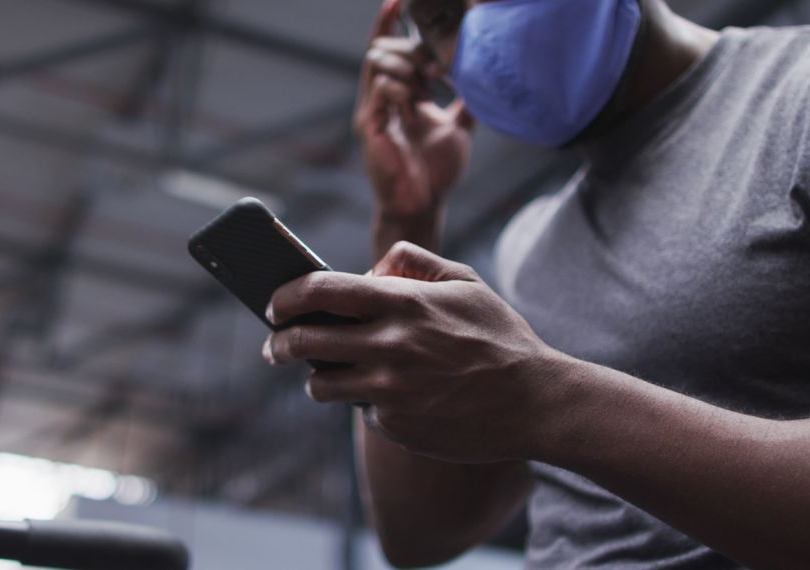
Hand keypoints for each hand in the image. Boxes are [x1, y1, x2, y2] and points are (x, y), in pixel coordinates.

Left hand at [263, 242, 567, 463]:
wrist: (535, 402)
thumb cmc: (500, 337)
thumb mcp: (465, 282)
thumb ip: (415, 263)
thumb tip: (372, 267)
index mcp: (402, 302)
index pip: (321, 290)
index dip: (287, 295)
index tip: (274, 303)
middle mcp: (389, 345)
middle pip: (305, 342)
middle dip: (280, 343)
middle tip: (275, 346)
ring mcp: (390, 389)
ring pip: (321, 385)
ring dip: (317, 378)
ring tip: (325, 373)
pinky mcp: (395, 425)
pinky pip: (361, 411)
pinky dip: (366, 403)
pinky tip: (390, 397)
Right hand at [354, 0, 473, 217]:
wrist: (423, 204)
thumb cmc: (435, 172)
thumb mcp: (456, 127)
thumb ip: (465, 103)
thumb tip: (486, 81)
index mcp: (396, 97)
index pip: (388, 52)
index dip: (389, 24)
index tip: (398, 0)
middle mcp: (379, 101)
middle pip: (381, 52)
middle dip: (406, 45)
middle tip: (434, 59)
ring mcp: (372, 113)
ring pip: (379, 67)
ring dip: (408, 67)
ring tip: (430, 84)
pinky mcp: (371, 128)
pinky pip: (380, 91)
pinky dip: (400, 87)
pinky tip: (415, 99)